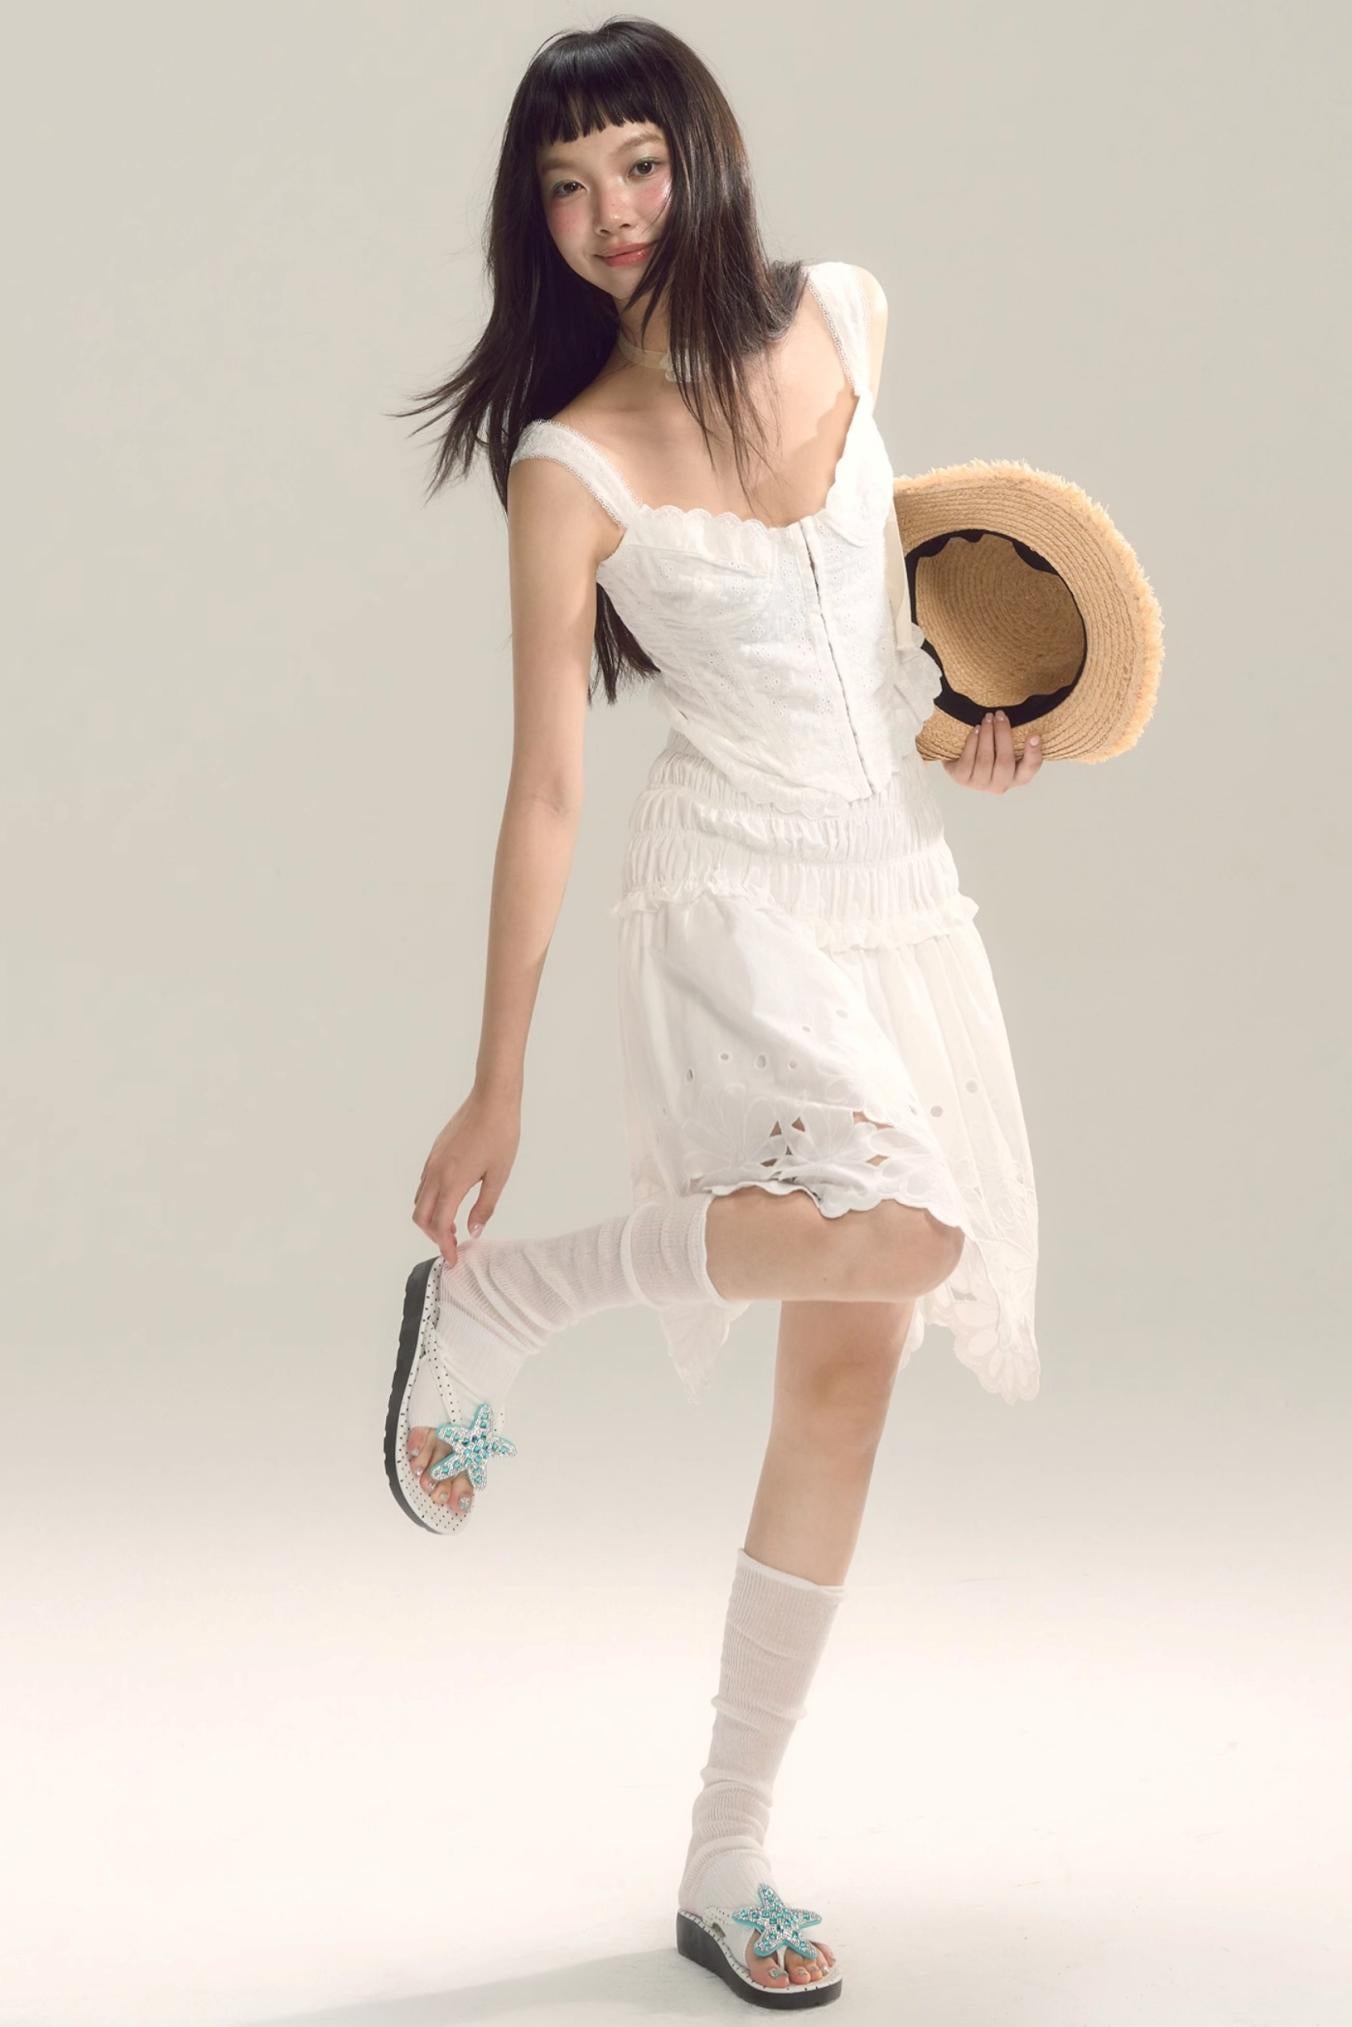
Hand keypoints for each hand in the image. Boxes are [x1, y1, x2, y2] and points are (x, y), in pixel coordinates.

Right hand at [412, 1084, 520, 1266]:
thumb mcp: (499, 1175)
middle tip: (452, 1244)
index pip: (439, 1224)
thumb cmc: (501, 1135)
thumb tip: (473, 1231)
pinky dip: (430, 1201)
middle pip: (420, 1216)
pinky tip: (451, 1201)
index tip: (453, 1260)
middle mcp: (436, 1174)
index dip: (444, 1246)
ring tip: (454, 1225)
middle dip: (433, 1236)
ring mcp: (432, 1162)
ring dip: (431, 1218)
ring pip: (419, 1200)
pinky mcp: (434, 1153)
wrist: (491, 1099)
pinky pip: (424, 1185)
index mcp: (453, 1182)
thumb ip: (485, 1206)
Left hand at [943, 711, 1043, 791]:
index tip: (1034, 735)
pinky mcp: (962, 779)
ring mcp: (980, 784)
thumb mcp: (1006, 743)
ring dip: (987, 735)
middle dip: (1002, 735)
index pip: (1030, 767)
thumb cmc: (990, 747)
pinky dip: (972, 742)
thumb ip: (1018, 736)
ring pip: (985, 761)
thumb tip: (1031, 724)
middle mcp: (1001, 785)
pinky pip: (968, 761)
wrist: (961, 756)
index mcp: (1018, 776)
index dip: (1033, 753)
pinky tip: (975, 730)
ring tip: (987, 718)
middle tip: (1000, 715)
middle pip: (1004, 763)